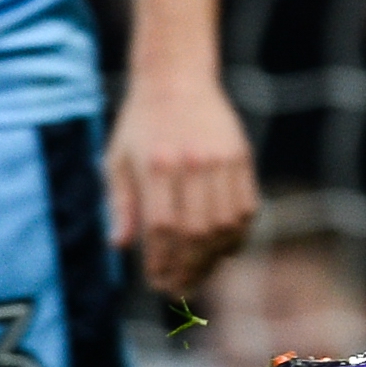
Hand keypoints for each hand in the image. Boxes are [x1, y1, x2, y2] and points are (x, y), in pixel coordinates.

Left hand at [110, 70, 260, 299]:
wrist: (176, 77)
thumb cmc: (140, 123)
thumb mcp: (117, 159)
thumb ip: (121, 203)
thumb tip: (120, 246)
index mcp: (156, 164)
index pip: (162, 228)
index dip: (161, 262)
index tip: (157, 282)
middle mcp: (192, 163)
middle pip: (196, 232)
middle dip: (187, 268)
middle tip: (179, 289)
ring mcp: (221, 160)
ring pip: (225, 224)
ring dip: (214, 257)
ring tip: (200, 273)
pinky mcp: (242, 156)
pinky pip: (247, 207)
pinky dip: (238, 235)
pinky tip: (223, 249)